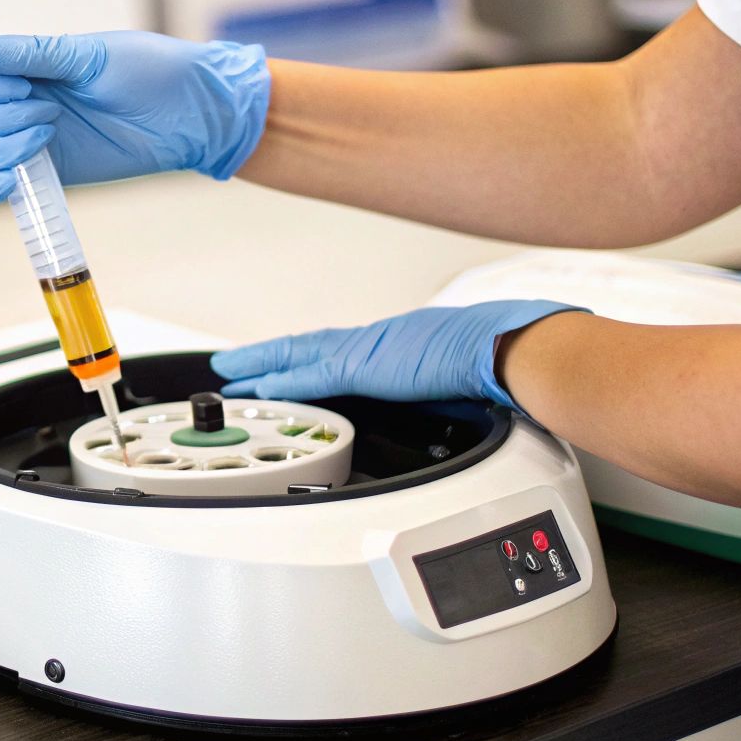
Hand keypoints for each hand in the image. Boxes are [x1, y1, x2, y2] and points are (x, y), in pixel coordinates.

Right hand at [0, 30, 269, 201]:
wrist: (191, 117)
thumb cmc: (149, 73)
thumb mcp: (87, 56)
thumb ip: (28, 54)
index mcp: (19, 65)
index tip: (19, 82)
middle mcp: (15, 101)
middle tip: (49, 107)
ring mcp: (27, 139)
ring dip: (2, 145)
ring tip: (51, 130)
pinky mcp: (46, 173)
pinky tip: (22, 174)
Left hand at [210, 301, 585, 410]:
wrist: (509, 345)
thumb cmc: (500, 358)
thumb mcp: (461, 374)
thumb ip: (444, 385)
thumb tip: (453, 399)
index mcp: (398, 343)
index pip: (340, 349)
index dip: (308, 358)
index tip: (285, 365)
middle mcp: (377, 340)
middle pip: (308, 348)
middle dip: (268, 358)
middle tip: (234, 365)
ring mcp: (368, 351)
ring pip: (299, 357)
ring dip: (261, 367)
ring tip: (231, 374)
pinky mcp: (367, 367)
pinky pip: (313, 377)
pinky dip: (284, 383)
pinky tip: (261, 389)